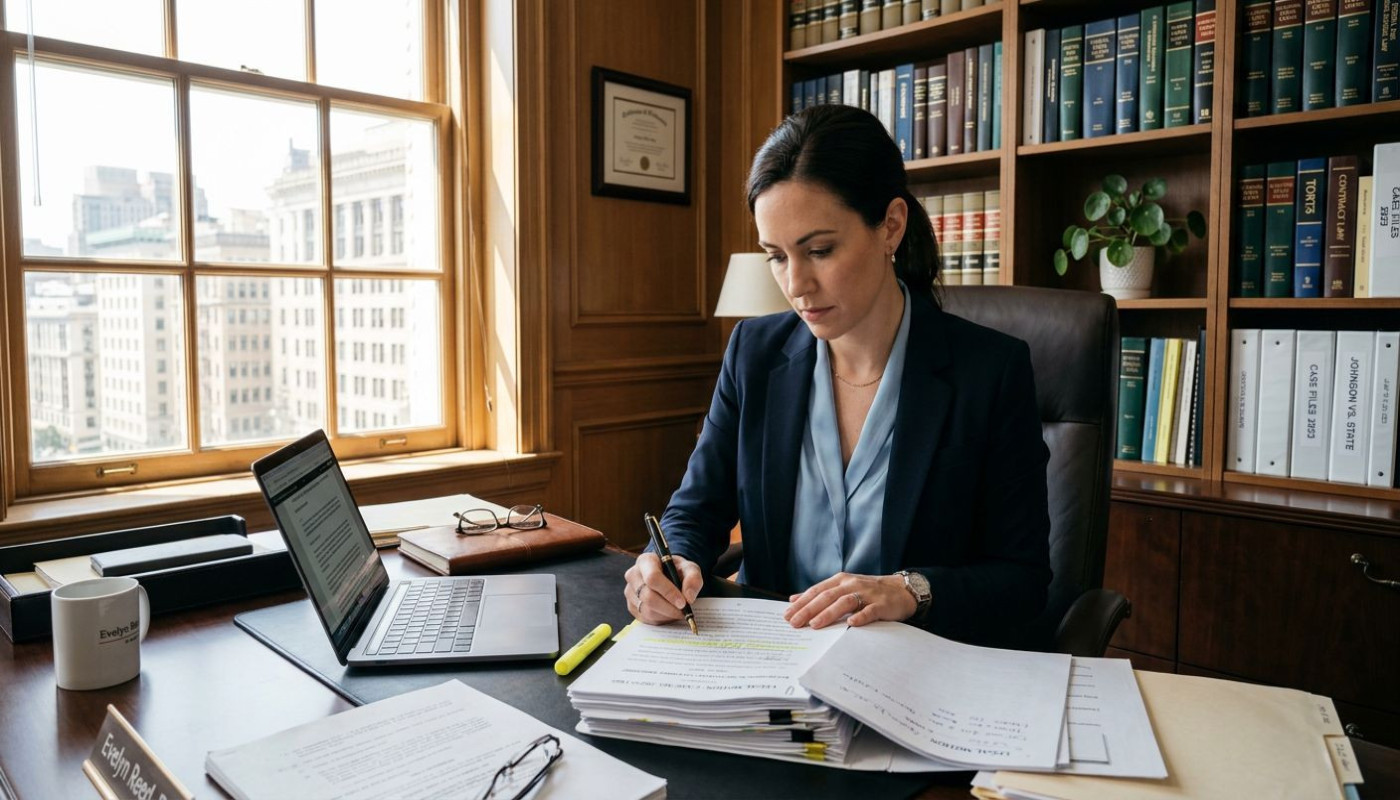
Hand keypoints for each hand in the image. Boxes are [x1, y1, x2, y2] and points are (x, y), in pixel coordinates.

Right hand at [624, 553, 701, 624]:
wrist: (669, 576)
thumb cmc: (677, 570)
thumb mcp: (690, 568)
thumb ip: (693, 579)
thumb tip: (688, 597)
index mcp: (646, 561)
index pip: (652, 578)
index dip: (668, 592)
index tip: (683, 602)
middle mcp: (633, 575)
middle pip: (648, 596)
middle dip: (669, 607)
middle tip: (684, 612)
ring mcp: (630, 592)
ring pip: (647, 610)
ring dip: (666, 615)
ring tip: (678, 612)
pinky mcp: (632, 606)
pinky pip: (646, 618)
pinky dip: (661, 619)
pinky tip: (669, 613)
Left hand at [784, 572, 916, 628]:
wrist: (900, 590)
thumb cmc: (868, 592)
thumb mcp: (842, 588)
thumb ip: (820, 594)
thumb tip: (793, 599)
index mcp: (840, 580)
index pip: (816, 591)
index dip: (801, 603)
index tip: (786, 615)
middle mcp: (851, 584)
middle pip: (827, 596)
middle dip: (809, 609)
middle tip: (795, 623)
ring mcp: (867, 594)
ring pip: (844, 602)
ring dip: (829, 613)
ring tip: (815, 624)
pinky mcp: (881, 604)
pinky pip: (869, 611)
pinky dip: (860, 616)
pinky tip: (851, 623)